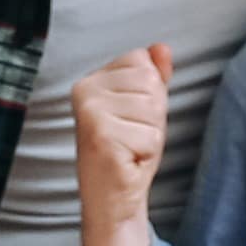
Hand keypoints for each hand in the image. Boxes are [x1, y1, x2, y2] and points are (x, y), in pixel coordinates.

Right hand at [71, 43, 170, 245]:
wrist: (113, 198)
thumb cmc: (128, 151)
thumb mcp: (145, 109)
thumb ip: (153, 76)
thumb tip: (161, 47)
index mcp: (92, 79)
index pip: (144, 63)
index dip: (152, 95)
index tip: (133, 118)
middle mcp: (85, 90)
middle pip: (152, 85)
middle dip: (155, 116)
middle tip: (133, 136)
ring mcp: (89, 111)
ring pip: (154, 109)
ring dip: (152, 135)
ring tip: (131, 147)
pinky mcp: (100, 134)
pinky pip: (151, 134)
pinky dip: (148, 152)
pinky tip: (128, 159)